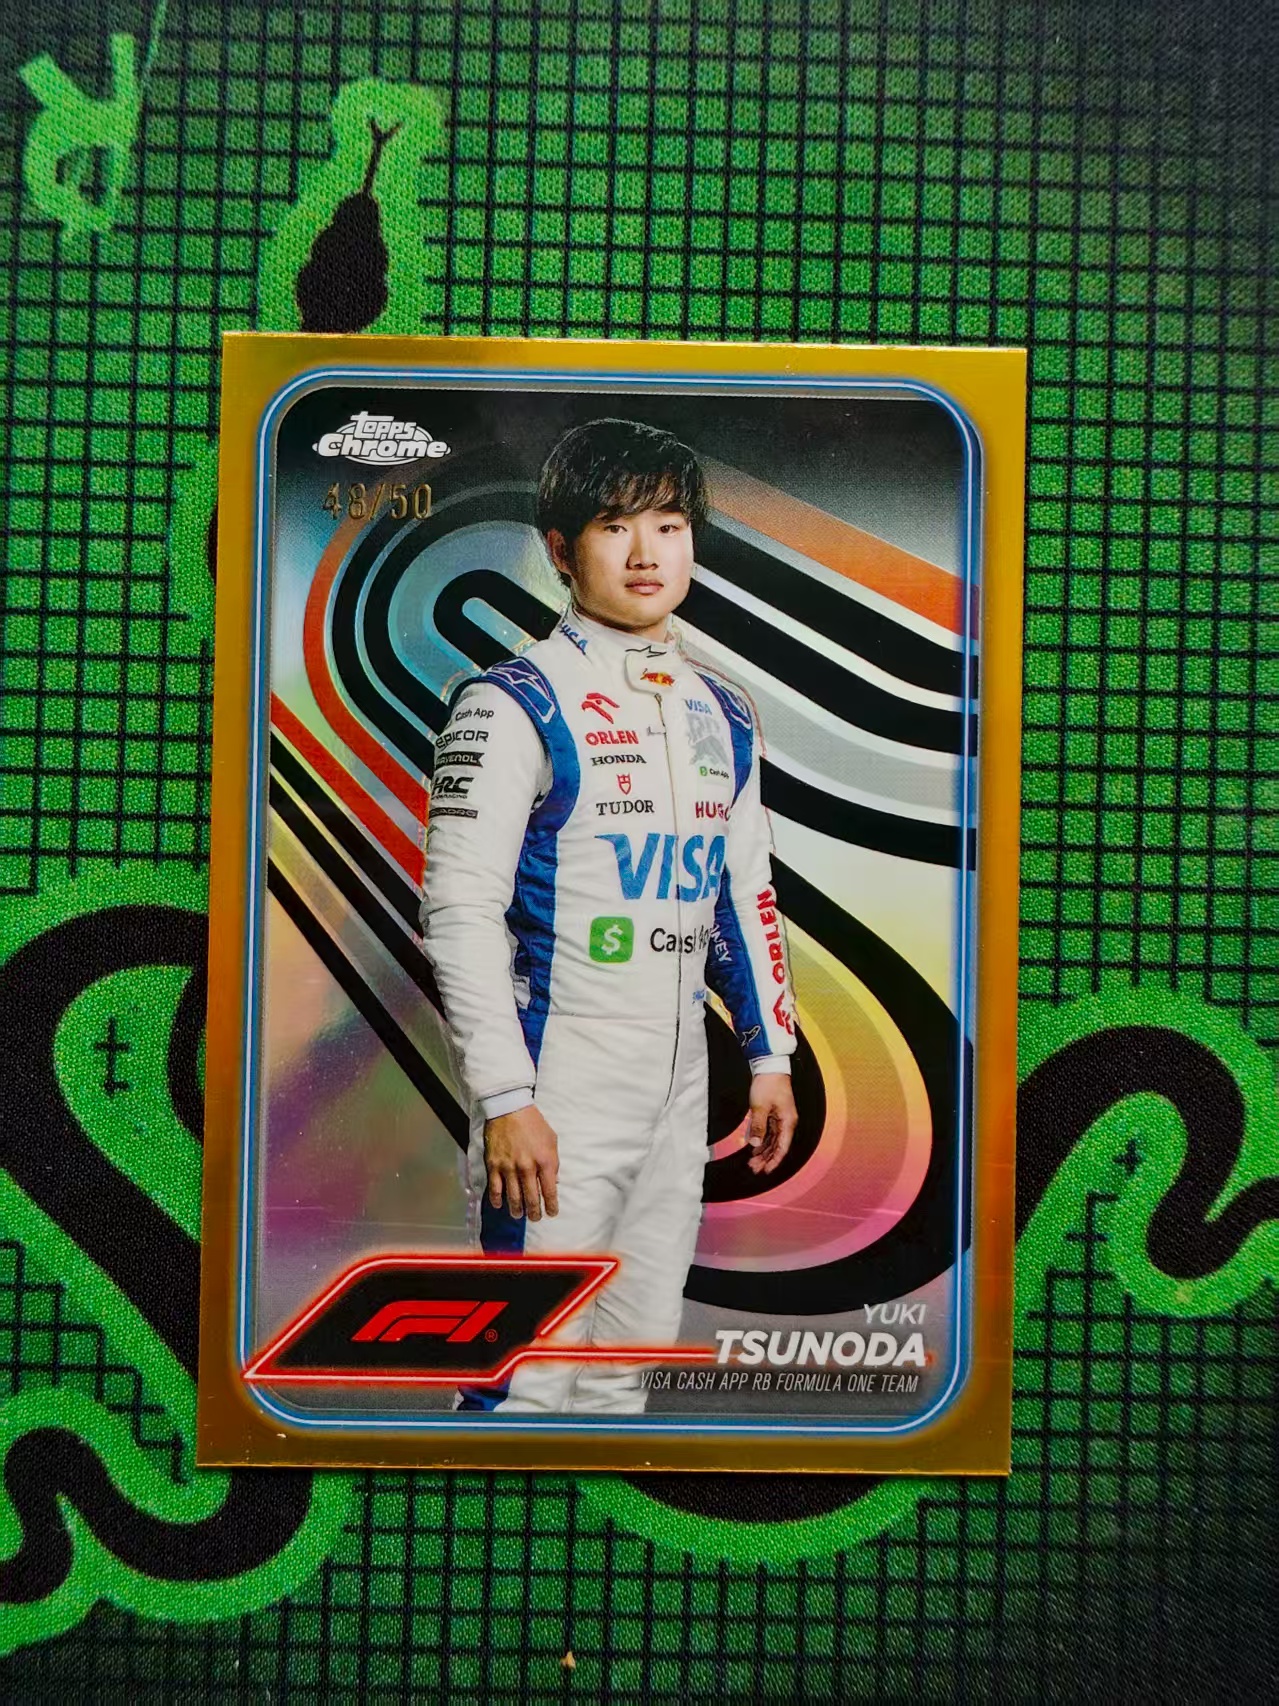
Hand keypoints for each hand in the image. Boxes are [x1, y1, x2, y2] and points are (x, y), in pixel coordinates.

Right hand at [484, 1104, 559, 1219]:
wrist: (509, 1108)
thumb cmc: (534, 1123)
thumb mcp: (552, 1140)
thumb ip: (553, 1163)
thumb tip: (553, 1182)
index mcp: (545, 1161)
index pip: (550, 1192)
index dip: (551, 1206)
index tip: (552, 1213)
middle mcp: (527, 1167)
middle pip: (532, 1199)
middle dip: (535, 1213)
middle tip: (536, 1218)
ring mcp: (509, 1167)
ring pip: (513, 1197)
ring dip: (517, 1210)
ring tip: (519, 1214)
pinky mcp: (494, 1165)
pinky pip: (495, 1189)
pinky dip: (497, 1200)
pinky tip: (500, 1205)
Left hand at [745, 1074, 796, 1174]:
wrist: (769, 1065)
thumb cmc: (768, 1083)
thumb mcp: (759, 1107)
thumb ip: (757, 1127)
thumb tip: (754, 1144)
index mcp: (788, 1122)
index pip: (782, 1147)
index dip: (774, 1161)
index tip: (765, 1171)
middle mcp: (786, 1123)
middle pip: (777, 1146)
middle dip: (766, 1159)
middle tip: (753, 1168)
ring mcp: (781, 1119)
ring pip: (773, 1141)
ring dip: (763, 1151)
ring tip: (751, 1162)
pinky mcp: (774, 1115)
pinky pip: (769, 1133)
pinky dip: (762, 1141)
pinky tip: (754, 1149)